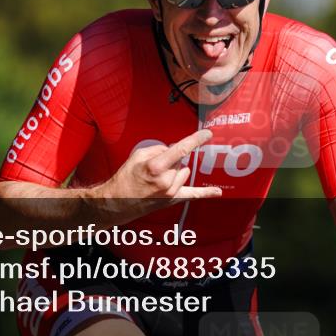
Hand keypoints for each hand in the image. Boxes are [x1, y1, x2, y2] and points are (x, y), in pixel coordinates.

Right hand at [94, 129, 221, 224]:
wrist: (117, 201)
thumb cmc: (126, 177)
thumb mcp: (138, 155)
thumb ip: (159, 149)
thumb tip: (173, 149)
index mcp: (156, 167)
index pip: (182, 149)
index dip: (196, 139)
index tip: (208, 133)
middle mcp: (166, 180)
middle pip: (180, 161)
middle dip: (171, 159)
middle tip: (155, 166)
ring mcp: (171, 192)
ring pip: (184, 172)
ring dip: (176, 170)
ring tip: (158, 177)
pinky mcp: (172, 200)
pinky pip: (193, 195)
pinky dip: (206, 192)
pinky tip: (218, 191)